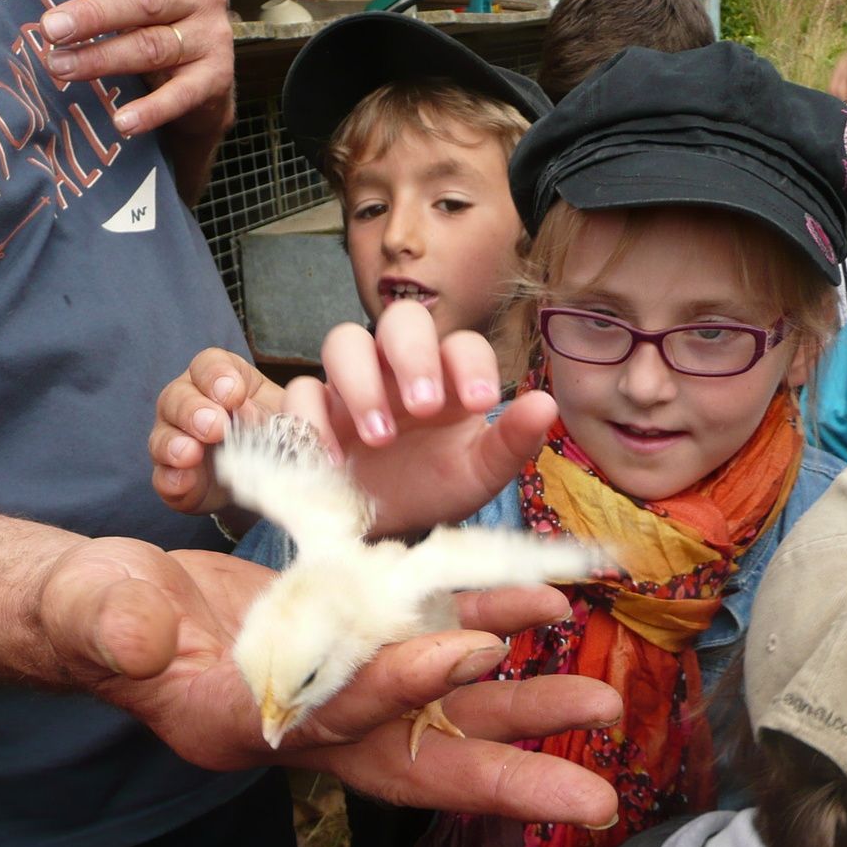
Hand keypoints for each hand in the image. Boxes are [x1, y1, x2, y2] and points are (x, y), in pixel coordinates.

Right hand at [36, 540, 621, 824]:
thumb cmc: (88, 612)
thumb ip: (109, 622)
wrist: (112, 606)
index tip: (468, 651)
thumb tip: (141, 633)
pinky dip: (482, 629)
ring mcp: (334, 689)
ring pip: (439, 708)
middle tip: (596, 799)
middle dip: (503, 777)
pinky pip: (428, 644)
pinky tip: (535, 608)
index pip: (333, 715)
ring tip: (599, 700)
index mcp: (243, 726)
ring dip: (518, 705)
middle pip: (414, 759)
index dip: (398, 687)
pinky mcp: (349, 646)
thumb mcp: (88, 609)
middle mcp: (304, 725)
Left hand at [40, 0, 234, 138]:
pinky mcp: (216, 79)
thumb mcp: (138, 10)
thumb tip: (55, 13)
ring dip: (102, 60)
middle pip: (141, 3)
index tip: (54, 9)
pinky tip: (122, 122)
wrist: (206, 86)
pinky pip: (178, 96)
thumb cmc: (158, 35)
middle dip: (92, 17)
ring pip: (151, 48)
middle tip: (51, 30)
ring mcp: (211, 39)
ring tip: (62, 68)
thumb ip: (111, 4)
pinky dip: (149, 110)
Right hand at [150, 349, 285, 515]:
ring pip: (162, 436)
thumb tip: (280, 402)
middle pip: (177, 397)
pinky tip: (184, 482)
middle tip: (216, 426)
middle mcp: (187, 404)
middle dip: (194, 410)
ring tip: (191, 454)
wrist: (266, 476)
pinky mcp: (173, 478)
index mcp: (218, 381)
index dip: (216, 376)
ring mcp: (174, 441)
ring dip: (174, 444)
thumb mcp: (285, 416)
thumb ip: (281, 408)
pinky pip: (162, 478)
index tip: (234, 394)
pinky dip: (172, 480)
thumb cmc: (273, 432)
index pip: (207, 365)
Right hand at [289, 301, 558, 535]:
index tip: (481, 403)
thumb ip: (511, 442)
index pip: (462, 345)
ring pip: (343, 342)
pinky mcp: (312, 411)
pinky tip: (331, 461)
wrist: (382, 526)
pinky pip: (300, 393)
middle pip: (400, 321)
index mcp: (448, 376)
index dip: (471, 364)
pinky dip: (311, 420)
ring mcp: (351, 384)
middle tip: (424, 406)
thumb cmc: (434, 487)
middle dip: (412, 356)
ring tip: (380, 437)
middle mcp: (398, 368)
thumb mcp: (478, 474)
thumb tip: (547, 405)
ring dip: (361, 383)